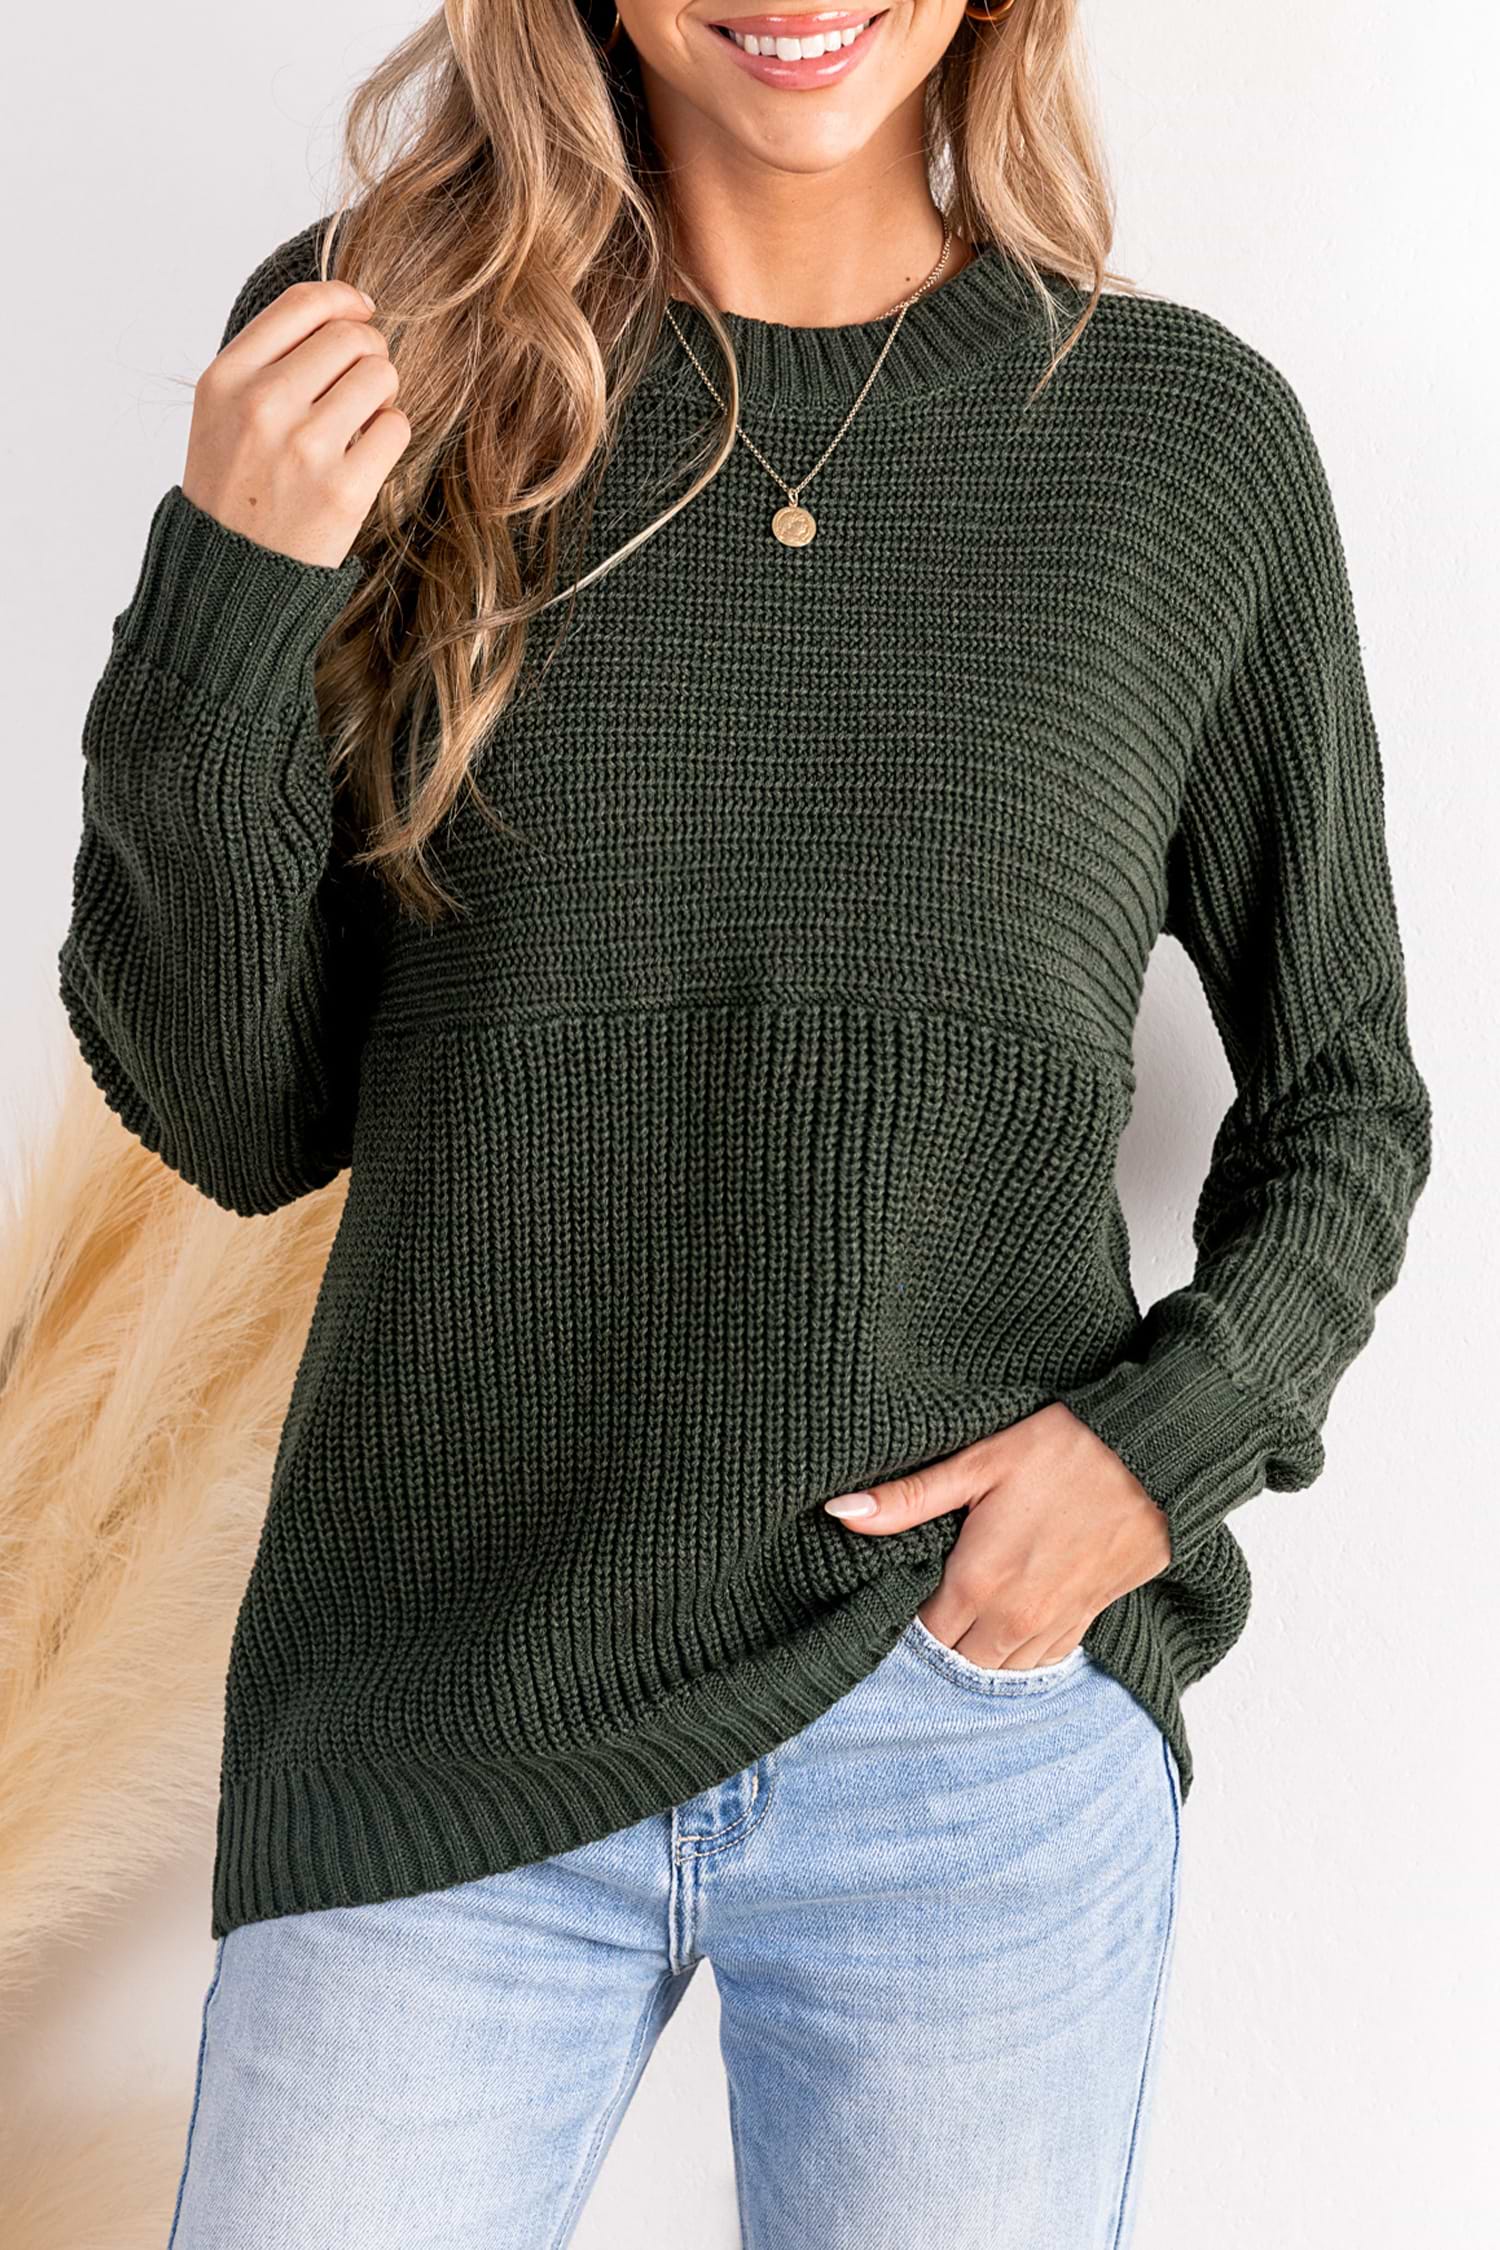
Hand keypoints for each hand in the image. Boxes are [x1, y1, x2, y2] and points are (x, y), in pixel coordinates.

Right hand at [182, 278, 411, 568]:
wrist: (229, 574)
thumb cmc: (233, 484)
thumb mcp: (222, 410)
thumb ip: (270, 357)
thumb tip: (345, 308)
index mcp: (227, 378)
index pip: (305, 303)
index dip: (346, 299)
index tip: (361, 310)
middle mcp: (263, 405)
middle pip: (351, 336)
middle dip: (368, 350)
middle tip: (361, 379)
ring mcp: (305, 448)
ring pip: (380, 375)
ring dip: (382, 391)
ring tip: (361, 417)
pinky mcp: (344, 490)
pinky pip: (396, 426)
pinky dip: (389, 433)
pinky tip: (365, 451)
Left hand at [823, 1403, 1171, 1668]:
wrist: (1155, 1454)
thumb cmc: (1065, 1448)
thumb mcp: (978, 1461)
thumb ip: (908, 1499)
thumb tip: (841, 1513)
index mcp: (978, 1583)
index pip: (920, 1636)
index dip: (902, 1621)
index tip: (895, 1596)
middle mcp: (1015, 1618)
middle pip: (956, 1663)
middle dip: (937, 1643)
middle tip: (927, 1603)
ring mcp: (1055, 1624)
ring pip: (999, 1671)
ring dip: (978, 1653)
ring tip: (965, 1614)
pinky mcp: (1088, 1620)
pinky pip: (1041, 1661)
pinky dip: (1019, 1652)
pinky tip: (1008, 1621)